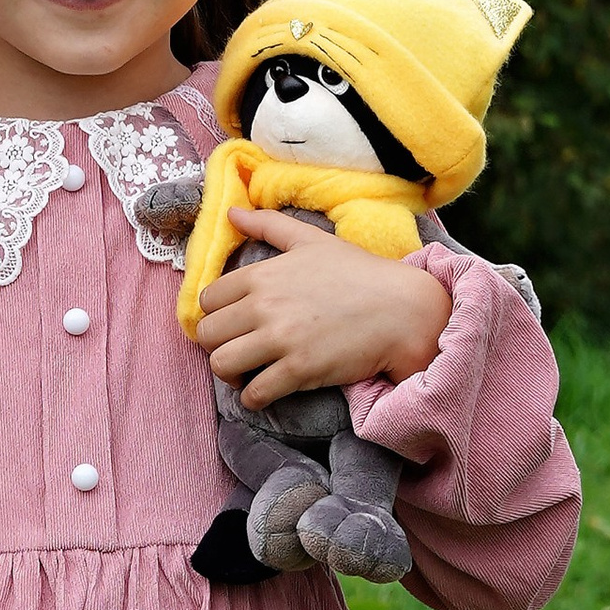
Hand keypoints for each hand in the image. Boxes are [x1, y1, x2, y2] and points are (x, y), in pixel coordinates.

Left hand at [194, 209, 450, 407]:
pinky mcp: (300, 371)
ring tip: (246, 372)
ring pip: (221, 364)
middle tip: (236, 349)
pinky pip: (254, 393)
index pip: (207, 300)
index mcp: (261, 275)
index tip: (230, 322)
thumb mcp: (310, 239)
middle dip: (216, 345)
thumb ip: (268, 225)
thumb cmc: (359, 273)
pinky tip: (263, 392)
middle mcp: (264, 306)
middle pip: (207, 334)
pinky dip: (252, 398)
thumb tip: (232, 211)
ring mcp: (281, 340)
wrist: (403, 310)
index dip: (215, 314)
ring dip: (229, 373)